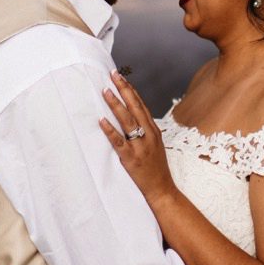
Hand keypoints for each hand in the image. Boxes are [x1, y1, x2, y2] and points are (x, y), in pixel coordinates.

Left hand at [100, 70, 177, 205]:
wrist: (162, 189)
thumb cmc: (157, 168)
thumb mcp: (155, 145)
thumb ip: (146, 131)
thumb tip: (132, 119)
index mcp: (154, 131)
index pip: (142, 105)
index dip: (131, 91)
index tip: (122, 78)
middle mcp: (148, 135)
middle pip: (135, 107)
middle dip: (124, 90)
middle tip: (113, 75)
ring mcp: (140, 146)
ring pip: (127, 120)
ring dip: (116, 104)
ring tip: (105, 91)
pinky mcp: (131, 157)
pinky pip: (118, 141)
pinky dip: (110, 129)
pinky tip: (101, 120)